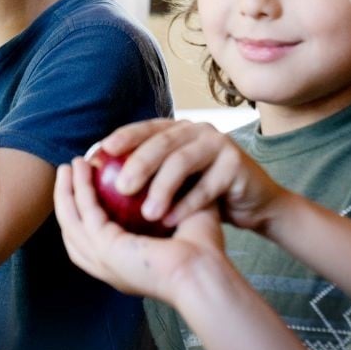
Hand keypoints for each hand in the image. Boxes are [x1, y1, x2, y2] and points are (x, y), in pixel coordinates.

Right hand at [55, 155, 228, 302]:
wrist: (205, 271)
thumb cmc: (202, 251)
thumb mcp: (180, 215)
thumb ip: (170, 196)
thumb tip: (167, 168)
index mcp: (123, 265)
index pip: (92, 238)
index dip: (83, 210)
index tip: (85, 183)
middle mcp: (106, 267)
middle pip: (72, 230)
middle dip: (66, 199)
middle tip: (67, 171)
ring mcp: (102, 261)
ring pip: (71, 221)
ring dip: (65, 192)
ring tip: (67, 167)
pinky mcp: (105, 249)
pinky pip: (85, 212)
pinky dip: (79, 189)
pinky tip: (80, 170)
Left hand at [98, 119, 286, 234]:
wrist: (254, 204)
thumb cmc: (206, 194)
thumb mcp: (174, 181)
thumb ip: (147, 175)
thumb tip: (95, 182)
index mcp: (177, 130)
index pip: (146, 128)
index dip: (123, 138)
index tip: (100, 153)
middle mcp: (197, 131)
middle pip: (162, 142)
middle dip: (138, 163)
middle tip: (120, 188)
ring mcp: (219, 144)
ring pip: (183, 161)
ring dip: (162, 188)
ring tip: (147, 214)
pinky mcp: (237, 164)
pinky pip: (208, 185)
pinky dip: (188, 205)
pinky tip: (172, 221)